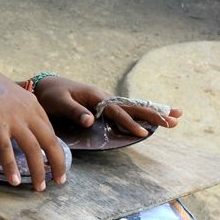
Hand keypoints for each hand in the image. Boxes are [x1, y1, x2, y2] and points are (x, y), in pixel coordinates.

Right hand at [0, 68, 66, 190]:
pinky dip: (11, 167)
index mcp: (32, 104)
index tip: (56, 162)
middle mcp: (27, 112)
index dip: (56, 149)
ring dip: (38, 170)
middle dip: (58, 164)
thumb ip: (16, 109)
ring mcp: (13, 118)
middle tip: (59, 181)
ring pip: (33, 149)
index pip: (50, 130)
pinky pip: (6, 150)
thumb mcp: (8, 94)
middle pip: (50, 142)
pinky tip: (14, 181)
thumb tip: (16, 124)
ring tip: (39, 187)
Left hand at [34, 76, 181, 136]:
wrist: (44, 86)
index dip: (129, 122)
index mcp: (95, 96)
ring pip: (133, 107)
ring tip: (175, 117)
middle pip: (132, 106)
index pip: (116, 111)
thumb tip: (91, 120)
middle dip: (153, 114)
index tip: (142, 133)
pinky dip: (140, 112)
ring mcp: (105, 100)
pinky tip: (151, 118)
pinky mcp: (103, 105)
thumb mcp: (58, 103)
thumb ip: (74, 111)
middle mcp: (103, 97)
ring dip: (153, 112)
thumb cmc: (50, 95)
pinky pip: (125, 109)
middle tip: (175, 120)